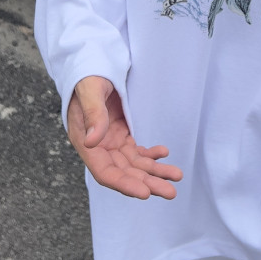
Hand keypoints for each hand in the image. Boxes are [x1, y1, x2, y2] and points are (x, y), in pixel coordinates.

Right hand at [67, 75, 182, 199]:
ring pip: (134, 164)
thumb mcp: (90, 90)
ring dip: (154, 172)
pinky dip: (151, 154)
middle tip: (170, 192)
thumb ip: (93, 114)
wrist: (91, 67)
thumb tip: (92, 141)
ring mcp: (110, 142)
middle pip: (124, 172)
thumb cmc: (87, 76)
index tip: (144, 192)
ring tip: (176, 176)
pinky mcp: (120, 134)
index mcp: (84, 141)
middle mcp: (98, 147)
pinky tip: (164, 153)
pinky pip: (137, 151)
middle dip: (147, 183)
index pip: (104, 172)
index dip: (124, 184)